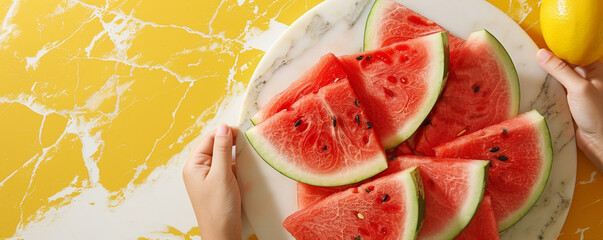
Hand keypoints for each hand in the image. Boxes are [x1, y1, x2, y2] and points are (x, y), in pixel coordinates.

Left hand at [183, 125, 241, 239]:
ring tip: (246, 155)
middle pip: (215, 146)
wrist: (222, 233)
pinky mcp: (218, 184)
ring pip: (222, 157)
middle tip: (245, 143)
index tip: (240, 132)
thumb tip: (223, 128)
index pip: (208, 139)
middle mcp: (199, 169)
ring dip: (234, 155)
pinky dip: (236, 166)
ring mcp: (208, 177)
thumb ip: (222, 149)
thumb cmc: (218, 208)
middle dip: (229, 143)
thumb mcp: (222, 175)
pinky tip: (244, 168)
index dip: (223, 133)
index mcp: (193, 165)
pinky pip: (227, 168)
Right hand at [537, 49, 602, 172]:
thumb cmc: (596, 114)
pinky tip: (534, 86)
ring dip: (545, 76)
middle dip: (548, 62)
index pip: (573, 52)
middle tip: (529, 58)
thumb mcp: (578, 88)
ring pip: (557, 77)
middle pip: (563, 63)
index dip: (557, 48)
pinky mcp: (567, 101)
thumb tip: (541, 53)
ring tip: (528, 71)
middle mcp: (585, 77)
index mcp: (594, 69)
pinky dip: (545, 88)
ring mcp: (575, 90)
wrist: (598, 141)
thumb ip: (560, 70)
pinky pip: (553, 90)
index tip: (539, 46)